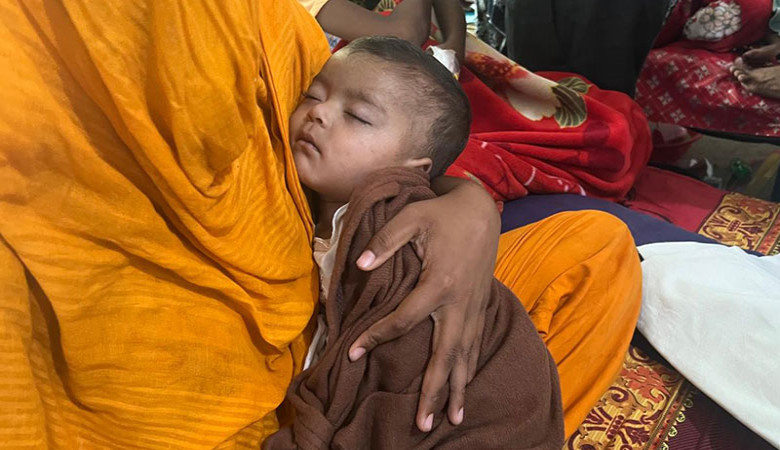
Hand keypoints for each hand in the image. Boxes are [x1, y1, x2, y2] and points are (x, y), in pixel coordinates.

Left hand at [348, 179, 499, 431]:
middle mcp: (459, 303)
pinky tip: (463, 389)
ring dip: (457, 389)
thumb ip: (384, 240)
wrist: (481, 209)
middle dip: (433, 390)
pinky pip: (475, 345)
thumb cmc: (442, 213)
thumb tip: (359, 265)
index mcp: (439, 282)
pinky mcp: (481, 306)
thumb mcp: (411, 217)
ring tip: (451, 419)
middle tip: (422, 423)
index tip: (351, 352)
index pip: (403, 320)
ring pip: (465, 356)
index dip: (375, 337)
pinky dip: (469, 369)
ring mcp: (473, 307)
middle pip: (445, 355)